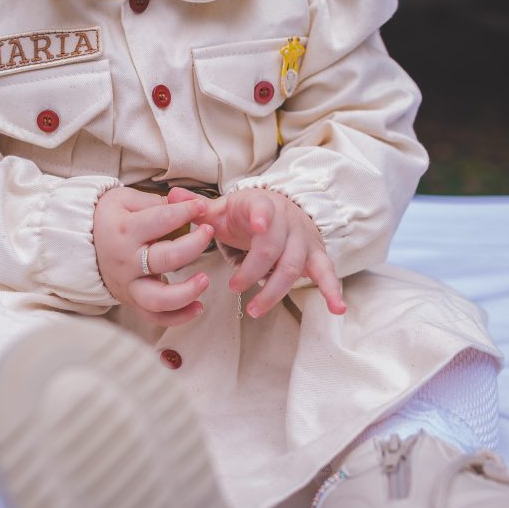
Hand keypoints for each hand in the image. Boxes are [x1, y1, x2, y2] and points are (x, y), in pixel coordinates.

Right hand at [94, 187, 213, 326]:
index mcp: (125, 231)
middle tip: (208, 233)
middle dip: (193, 246)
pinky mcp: (133, 301)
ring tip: (204, 279)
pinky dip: (178, 317)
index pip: (161, 220)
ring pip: (159, 298)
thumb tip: (184, 205)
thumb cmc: (108, 220)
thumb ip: (154, 202)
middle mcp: (127, 261)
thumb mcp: (123, 200)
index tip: (201, 207)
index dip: (185, 212)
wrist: (79, 245)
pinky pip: (156, 317)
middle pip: (165, 259)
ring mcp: (129, 285)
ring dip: (187, 292)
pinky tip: (197, 307)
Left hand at [167, 187, 345, 317]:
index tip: (259, 226)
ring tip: (254, 310)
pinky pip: (326, 273)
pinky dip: (332, 290)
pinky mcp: (315, 256)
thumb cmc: (245, 214)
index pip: (264, 208)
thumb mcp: (221, 208)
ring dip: (275, 290)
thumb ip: (197, 207)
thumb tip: (172, 197)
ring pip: (294, 266)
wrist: (280, 210)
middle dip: (254, 271)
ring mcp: (303, 239)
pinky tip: (337, 309)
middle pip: (275, 247)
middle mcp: (287, 220)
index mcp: (261, 204)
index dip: (263, 217)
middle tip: (234, 288)